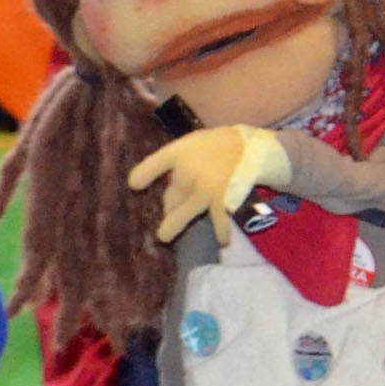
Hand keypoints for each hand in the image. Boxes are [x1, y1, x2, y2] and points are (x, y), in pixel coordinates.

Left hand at [129, 125, 291, 242]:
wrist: (251, 147)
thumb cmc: (218, 145)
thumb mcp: (194, 144)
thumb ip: (178, 166)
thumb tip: (170, 194)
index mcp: (179, 153)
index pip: (154, 164)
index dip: (142, 175)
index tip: (134, 185)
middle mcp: (188, 171)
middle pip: (170, 196)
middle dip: (168, 208)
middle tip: (163, 220)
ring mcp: (204, 189)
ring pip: (182, 213)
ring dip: (172, 226)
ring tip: (163, 237)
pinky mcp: (221, 201)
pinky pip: (217, 221)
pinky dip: (221, 231)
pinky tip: (223, 241)